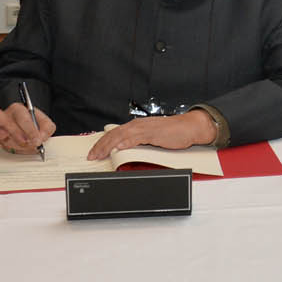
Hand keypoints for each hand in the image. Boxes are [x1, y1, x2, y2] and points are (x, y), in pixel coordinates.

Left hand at [87, 111, 214, 159]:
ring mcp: (145, 128)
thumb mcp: (152, 139)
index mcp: (137, 126)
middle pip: (114, 134)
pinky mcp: (153, 133)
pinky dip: (126, 143)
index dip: (102, 143)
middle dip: (101, 146)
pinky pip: (136, 138)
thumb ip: (138, 143)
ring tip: (99, 154)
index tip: (94, 152)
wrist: (190, 127)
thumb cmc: (174, 133)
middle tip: (91, 156)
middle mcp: (138, 125)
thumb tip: (124, 151)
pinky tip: (119, 148)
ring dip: (108, 146)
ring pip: (121, 136)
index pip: (114, 134)